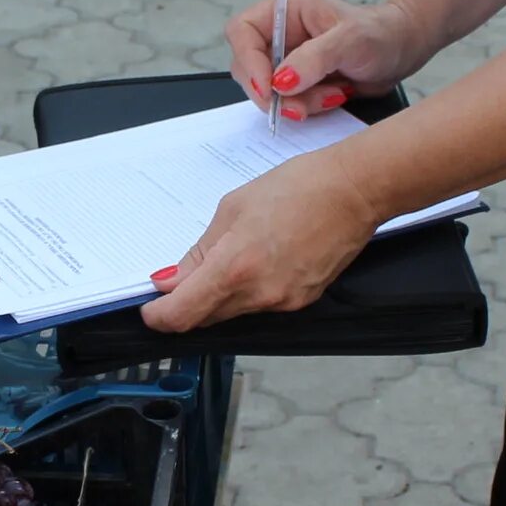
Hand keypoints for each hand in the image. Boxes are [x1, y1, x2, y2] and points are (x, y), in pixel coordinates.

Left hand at [139, 149, 381, 331]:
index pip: (182, 314)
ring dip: (218, 296)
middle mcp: (258, 295)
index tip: (150, 309)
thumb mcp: (233, 208)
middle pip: (205, 318)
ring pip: (232, 313)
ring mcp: (283, 303)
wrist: (354, 190)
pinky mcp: (302, 301)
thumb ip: (200, 251)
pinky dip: (248, 292)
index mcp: (234, 268)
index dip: (159, 316)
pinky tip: (260, 260)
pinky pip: (260, 306)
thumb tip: (172, 279)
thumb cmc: (298, 187)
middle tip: (182, 278)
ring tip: (233, 256)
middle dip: (187, 303)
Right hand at [227, 0, 432, 121]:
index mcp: (285, 11)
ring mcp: (286, 63)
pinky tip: (335, 95)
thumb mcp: (350, 40)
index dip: (248, 61)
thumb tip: (281, 81)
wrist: (401, 52)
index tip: (268, 88)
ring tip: (332, 93)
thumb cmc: (380, 33)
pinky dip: (308, 108)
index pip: (242, 32)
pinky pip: (287, 105)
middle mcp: (279, 36)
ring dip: (296, 103)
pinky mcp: (298, 85)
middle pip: (247, 68)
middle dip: (273, 92)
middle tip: (299, 105)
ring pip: (267, 93)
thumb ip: (314, 58)